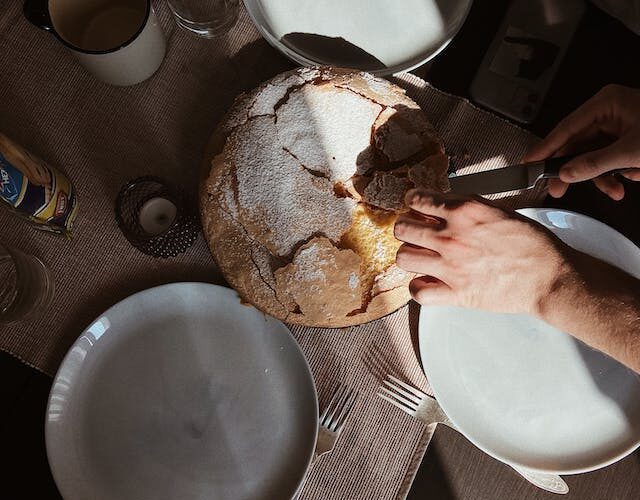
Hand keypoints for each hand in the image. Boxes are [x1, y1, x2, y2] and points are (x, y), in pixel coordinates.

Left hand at [394, 189, 572, 315]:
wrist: (549, 277)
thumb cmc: (531, 243)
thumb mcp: (500, 210)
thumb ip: (468, 206)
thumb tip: (444, 203)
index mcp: (463, 212)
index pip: (417, 200)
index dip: (413, 202)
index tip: (415, 207)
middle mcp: (451, 237)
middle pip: (401, 228)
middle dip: (406, 228)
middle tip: (416, 232)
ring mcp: (450, 267)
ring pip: (402, 258)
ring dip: (409, 255)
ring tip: (421, 256)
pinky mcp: (455, 294)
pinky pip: (417, 291)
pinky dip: (419, 287)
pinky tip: (429, 281)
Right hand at [524, 84, 639, 199]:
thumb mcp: (631, 151)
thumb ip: (595, 163)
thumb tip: (566, 173)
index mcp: (606, 104)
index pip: (565, 128)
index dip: (546, 148)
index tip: (528, 163)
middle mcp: (608, 112)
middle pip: (577, 145)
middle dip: (577, 170)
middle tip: (559, 190)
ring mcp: (617, 126)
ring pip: (593, 156)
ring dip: (603, 177)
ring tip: (615, 191)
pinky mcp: (626, 140)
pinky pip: (608, 159)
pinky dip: (616, 174)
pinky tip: (630, 179)